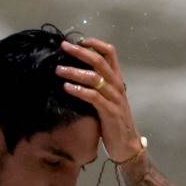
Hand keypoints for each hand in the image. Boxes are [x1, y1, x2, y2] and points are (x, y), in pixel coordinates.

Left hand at [57, 37, 143, 163]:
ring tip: (58, 69)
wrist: (126, 145)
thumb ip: (96, 87)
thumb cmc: (113, 122)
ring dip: (75, 71)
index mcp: (117, 80)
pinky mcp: (110, 112)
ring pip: (94, 77)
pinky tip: (66, 88)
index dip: (95, 43)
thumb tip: (76, 75)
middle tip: (63, 47)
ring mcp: (114, 98)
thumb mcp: (106, 100)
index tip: (79, 40)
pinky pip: (93, 97)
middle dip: (80, 52)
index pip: (110, 53)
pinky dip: (79, 90)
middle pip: (100, 61)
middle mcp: (117, 85)